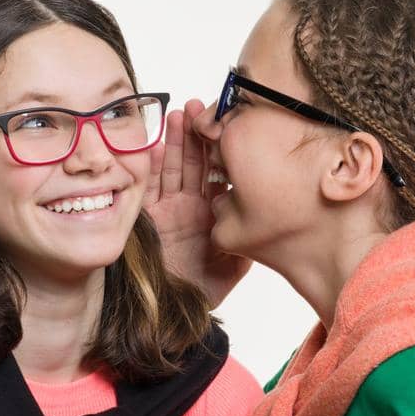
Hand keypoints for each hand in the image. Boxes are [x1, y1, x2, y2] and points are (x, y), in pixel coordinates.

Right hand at [145, 98, 249, 307]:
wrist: (174, 311)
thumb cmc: (204, 289)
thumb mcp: (235, 262)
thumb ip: (247, 235)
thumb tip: (266, 211)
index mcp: (213, 210)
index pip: (218, 171)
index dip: (221, 147)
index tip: (226, 123)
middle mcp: (191, 204)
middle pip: (195, 161)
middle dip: (195, 132)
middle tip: (197, 105)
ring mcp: (169, 208)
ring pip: (172, 168)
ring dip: (175, 141)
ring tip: (177, 115)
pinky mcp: (149, 217)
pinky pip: (150, 188)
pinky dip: (152, 167)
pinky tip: (156, 146)